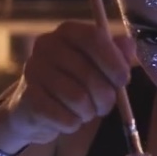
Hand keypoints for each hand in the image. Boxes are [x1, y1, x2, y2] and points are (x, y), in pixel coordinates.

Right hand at [0, 21, 134, 144]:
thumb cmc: (73, 82)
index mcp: (67, 31)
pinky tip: (69, 119)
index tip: (124, 80)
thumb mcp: (98, 66)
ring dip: (89, 112)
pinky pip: (63, 117)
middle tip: (105, 105)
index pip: (94, 38)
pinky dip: (73, 123)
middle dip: (105, 96)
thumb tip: (129, 47)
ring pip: (77, 98)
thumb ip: (117, 54)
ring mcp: (33, 70)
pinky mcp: (27, 98)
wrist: (33, 109)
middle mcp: (46, 45)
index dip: (114, 61)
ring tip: (86, 112)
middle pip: (88, 73)